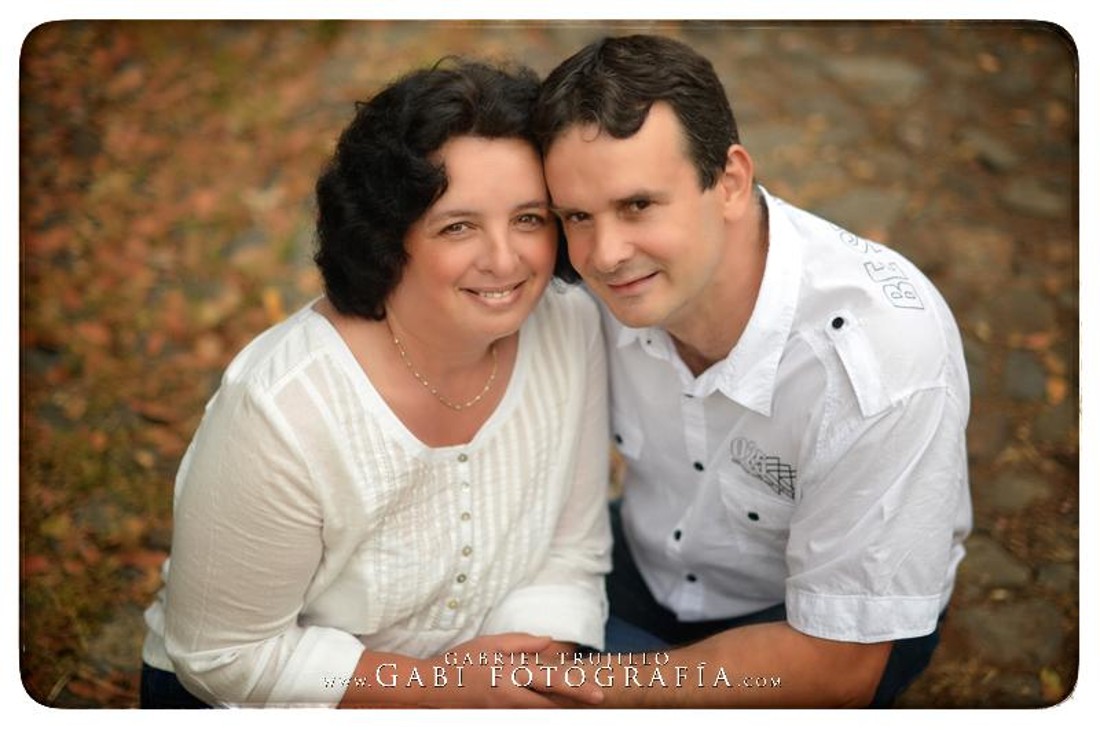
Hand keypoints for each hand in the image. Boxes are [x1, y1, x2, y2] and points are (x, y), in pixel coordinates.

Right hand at [433, 633, 603, 707]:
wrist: (433, 688)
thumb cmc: (461, 661)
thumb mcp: (490, 643)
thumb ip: (522, 643)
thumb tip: (549, 641)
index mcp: (512, 676)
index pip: (553, 683)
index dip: (578, 689)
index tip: (599, 695)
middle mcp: (512, 699)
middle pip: (552, 706)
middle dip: (573, 703)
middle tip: (595, 698)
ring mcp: (506, 712)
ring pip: (541, 712)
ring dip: (558, 706)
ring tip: (576, 699)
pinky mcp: (500, 718)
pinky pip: (527, 714)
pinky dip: (539, 707)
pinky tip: (547, 700)